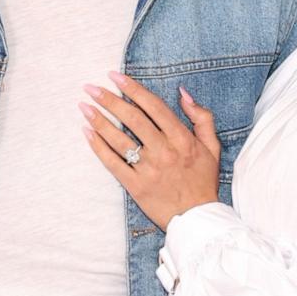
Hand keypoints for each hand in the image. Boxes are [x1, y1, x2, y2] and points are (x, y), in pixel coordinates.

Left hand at [81, 71, 220, 229]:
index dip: (132, 89)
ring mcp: (149, 169)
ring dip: (99, 120)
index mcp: (182, 138)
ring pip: (119, 139)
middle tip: (91, 88)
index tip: (114, 77)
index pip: (153, 106)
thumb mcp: (212, 146)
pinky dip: (98, 147)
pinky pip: (113, 164)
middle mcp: (164, 151)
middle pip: (132, 118)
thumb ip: (201, 117)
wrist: (197, 219)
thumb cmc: (203, 180)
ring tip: (83, 106)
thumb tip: (182, 93)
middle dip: (109, 100)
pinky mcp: (136, 186)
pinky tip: (87, 133)